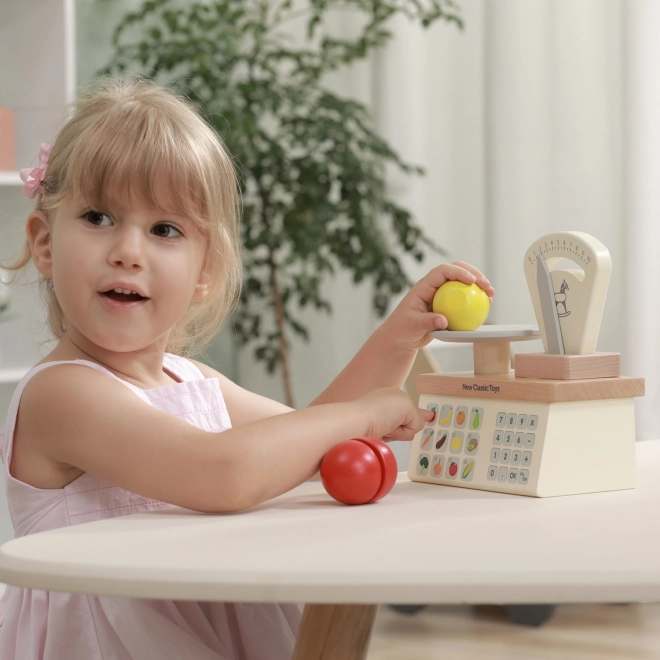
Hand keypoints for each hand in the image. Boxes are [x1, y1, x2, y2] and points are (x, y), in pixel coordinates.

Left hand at [357, 388, 433, 440]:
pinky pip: (392, 439)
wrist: (357, 424)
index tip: (431, 416)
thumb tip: (412, 428)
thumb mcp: (409, 407)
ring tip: (387, 430)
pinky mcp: (377, 433)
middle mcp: (389, 407)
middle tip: (396, 423)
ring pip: (402, 433)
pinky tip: (383, 436)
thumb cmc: (380, 410)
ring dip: (399, 434)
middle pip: (411, 422)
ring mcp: (383, 421)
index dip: (422, 413)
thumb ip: (418, 417)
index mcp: (396, 395)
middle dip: (407, 426)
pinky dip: (391, 439)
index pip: (415, 407)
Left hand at [380, 261, 494, 351]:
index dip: (458, 272)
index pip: (442, 271)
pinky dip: (476, 299)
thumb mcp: (412, 326)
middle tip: (487, 286)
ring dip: (479, 285)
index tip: (472, 281)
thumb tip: (443, 320)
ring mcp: (443, 295)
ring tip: (491, 295)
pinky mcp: (449, 305)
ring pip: (463, 283)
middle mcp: (435, 287)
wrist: (401, 337)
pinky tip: (488, 306)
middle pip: (457, 271)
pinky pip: (465, 298)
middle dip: (474, 274)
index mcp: (424, 286)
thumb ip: (427, 322)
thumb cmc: (402, 330)